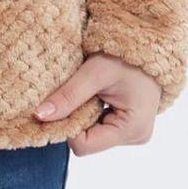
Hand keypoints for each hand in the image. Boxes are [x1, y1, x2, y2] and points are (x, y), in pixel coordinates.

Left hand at [33, 51, 161, 154]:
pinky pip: (101, 126)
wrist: (147, 43)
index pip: (84, 145)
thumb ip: (68, 96)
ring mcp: (134, 132)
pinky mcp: (130, 125)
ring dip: (84, 114)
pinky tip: (96, 94)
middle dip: (76, 118)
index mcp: (131, 129)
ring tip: (90, 91)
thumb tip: (40, 115)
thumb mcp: (94, 72)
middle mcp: (135, 136)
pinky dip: (92, 112)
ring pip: (93, 133)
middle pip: (88, 141)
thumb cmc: (126, 56)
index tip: (63, 102)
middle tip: (77, 92)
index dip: (68, 125)